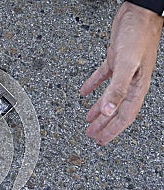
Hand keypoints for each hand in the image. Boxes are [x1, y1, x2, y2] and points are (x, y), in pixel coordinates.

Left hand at [80, 2, 162, 144]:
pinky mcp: (114, 60)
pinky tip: (85, 92)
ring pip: (108, 97)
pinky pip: (102, 78)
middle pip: (115, 110)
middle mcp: (130, 82)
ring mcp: (122, 72)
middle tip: (92, 135)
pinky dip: (93, 86)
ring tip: (88, 121)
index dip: (112, 130)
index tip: (101, 141)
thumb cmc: (138, 35)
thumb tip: (108, 110)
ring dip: (98, 110)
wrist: (138, 12)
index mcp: (136, 87)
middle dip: (103, 125)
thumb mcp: (126, 64)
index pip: (124, 116)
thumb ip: (117, 88)